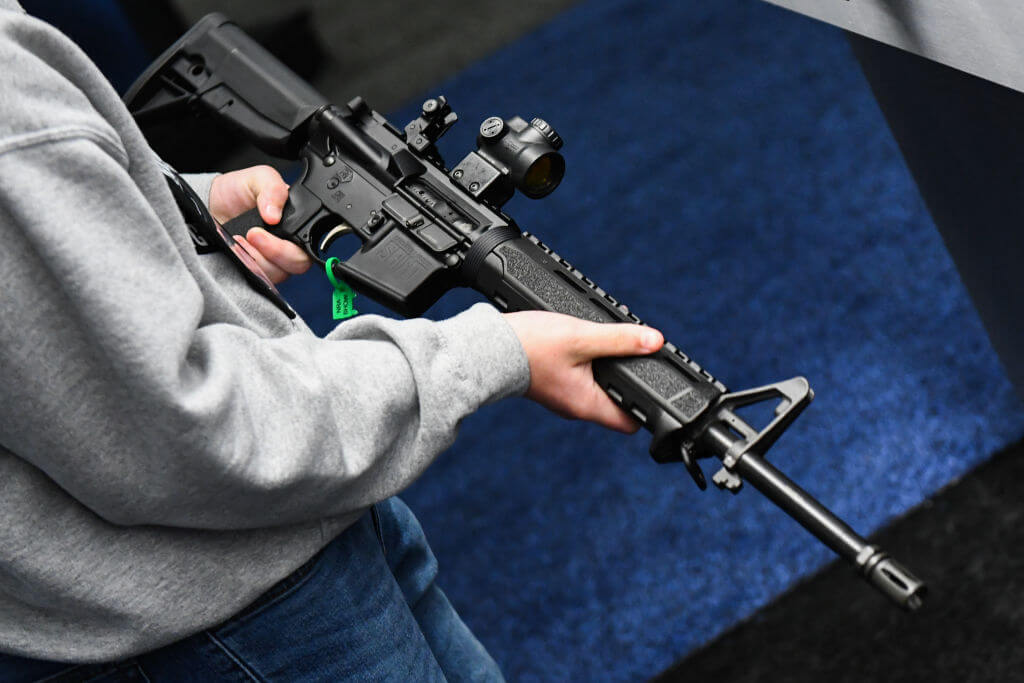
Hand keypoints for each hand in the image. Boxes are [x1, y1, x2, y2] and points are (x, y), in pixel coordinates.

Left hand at [208, 165, 311, 283]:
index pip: (310, 245)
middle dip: (275, 251)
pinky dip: (245, 264)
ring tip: (239, 238)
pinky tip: (235, 248)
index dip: (292, 243)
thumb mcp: (259, 178)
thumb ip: (273, 189)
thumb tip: (274, 214)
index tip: (268, 227)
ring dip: (255, 258)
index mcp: (298, 225)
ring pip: (276, 274)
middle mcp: (289, 247)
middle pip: (297, 264)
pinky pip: (257, 278)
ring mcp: (272, 262)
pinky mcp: (254, 271)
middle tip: (253, 234)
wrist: (210, 203)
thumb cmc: (238, 191)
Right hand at [503, 311, 663, 432]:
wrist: (486, 348)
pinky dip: (586, 366)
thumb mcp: (582, 337)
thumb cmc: (529, 347)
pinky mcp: (551, 385)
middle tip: (632, 356)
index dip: (646, 405)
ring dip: (605, 371)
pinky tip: (583, 347)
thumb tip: (654, 341)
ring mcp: (562, 398)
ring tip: (606, 347)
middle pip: (615, 404)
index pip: (630, 422)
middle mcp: (575, 408)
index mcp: (587, 405)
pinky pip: (578, 381)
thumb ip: (620, 340)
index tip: (653, 381)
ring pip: (596, 390)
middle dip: (627, 381)